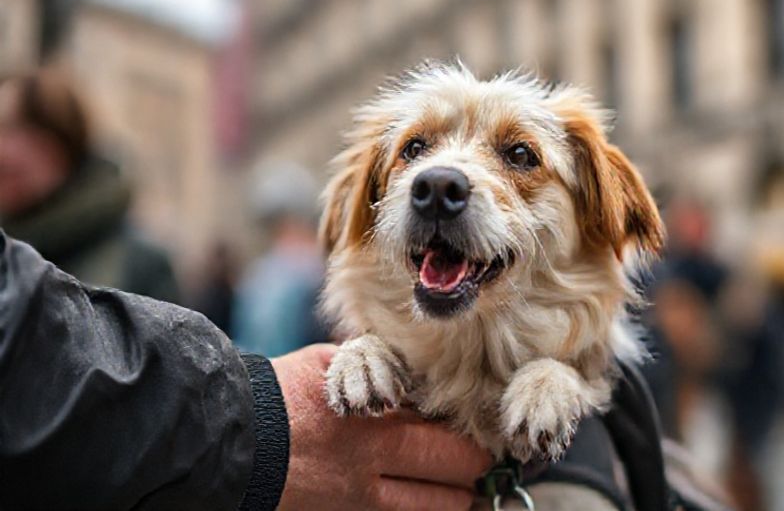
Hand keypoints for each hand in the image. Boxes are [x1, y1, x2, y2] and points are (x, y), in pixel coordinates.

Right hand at [272, 344, 491, 510]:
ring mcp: (356, 506)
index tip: (477, 439)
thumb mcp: (332, 367)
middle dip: (471, 475)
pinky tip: (420, 500)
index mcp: (376, 429)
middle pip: (450, 485)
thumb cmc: (278, 397)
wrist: (226, 441)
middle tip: (476, 466)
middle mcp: (372, 473)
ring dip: (449, 501)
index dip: (472, 445)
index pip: (450, 446)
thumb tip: (412, 376)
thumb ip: (376, 370)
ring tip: (455, 489)